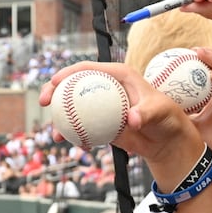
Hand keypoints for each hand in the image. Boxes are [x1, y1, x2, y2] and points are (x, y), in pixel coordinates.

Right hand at [38, 62, 201, 166]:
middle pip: (74, 86)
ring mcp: (102, 107)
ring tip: (55, 133)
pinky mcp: (102, 124)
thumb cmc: (167, 118)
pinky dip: (75, 136)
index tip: (55, 82)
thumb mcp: (159, 111)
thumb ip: (145, 113)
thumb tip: (130, 119)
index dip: (68, 72)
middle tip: (44, 102)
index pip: (88, 68)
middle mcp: (107, 89)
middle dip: (53, 91)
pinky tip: (74, 145)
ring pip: (74, 109)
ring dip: (60, 119)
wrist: (168, 141)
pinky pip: (83, 128)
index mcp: (118, 76)